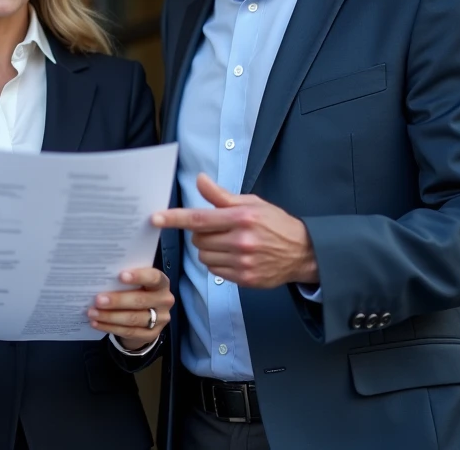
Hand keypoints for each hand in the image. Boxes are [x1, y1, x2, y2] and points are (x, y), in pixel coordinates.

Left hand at [88, 267, 173, 350]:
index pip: (154, 277)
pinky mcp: (151, 335)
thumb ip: (125, 281)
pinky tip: (96, 323)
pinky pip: (128, 332)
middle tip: (98, 300)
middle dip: (117, 300)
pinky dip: (110, 327)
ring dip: (110, 316)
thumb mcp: (136, 283)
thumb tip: (101, 279)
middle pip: (140, 301)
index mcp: (161, 283)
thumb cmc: (137, 291)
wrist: (146, 317)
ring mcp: (160, 320)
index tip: (121, 275)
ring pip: (133, 318)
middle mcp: (164, 301)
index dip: (139, 276)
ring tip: (92, 313)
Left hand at [152, 174, 317, 288]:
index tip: (156, 218)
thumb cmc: (276, 224)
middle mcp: (241, 241)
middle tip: (217, 230)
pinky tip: (232, 256)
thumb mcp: (252, 203)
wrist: (303, 252)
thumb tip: (200, 180)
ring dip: (208, 249)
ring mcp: (243, 263)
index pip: (200, 218)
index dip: (175, 218)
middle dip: (201, 233)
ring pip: (204, 257)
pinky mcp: (245, 279)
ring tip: (226, 243)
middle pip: (198, 239)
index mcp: (241, 218)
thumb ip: (221, 196)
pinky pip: (215, 271)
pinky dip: (217, 263)